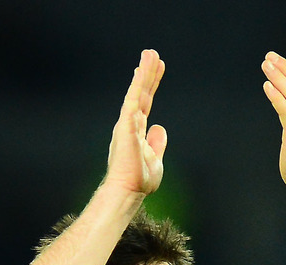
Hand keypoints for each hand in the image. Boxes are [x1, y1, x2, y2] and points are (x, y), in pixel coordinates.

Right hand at [106, 49, 166, 195]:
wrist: (128, 190)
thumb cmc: (139, 180)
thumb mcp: (155, 160)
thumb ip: (157, 143)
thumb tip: (159, 127)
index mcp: (136, 132)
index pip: (145, 103)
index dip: (151, 85)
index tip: (156, 69)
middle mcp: (129, 124)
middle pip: (141, 93)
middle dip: (147, 73)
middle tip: (153, 54)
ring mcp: (127, 123)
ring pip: (137, 92)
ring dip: (144, 72)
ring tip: (150, 54)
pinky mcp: (126, 124)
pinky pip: (133, 99)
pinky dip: (138, 83)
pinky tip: (142, 69)